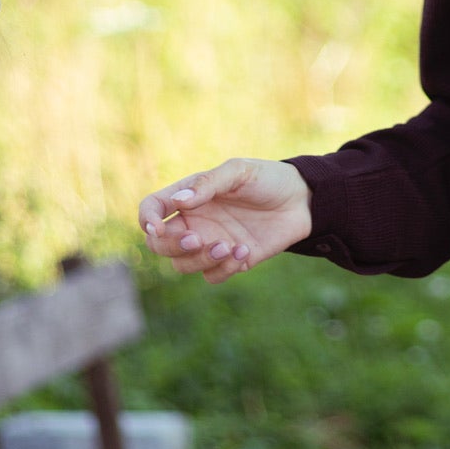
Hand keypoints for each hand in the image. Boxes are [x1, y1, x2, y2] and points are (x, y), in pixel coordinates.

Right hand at [138, 158, 311, 285]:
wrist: (302, 201)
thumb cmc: (267, 179)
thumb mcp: (239, 172)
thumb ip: (207, 184)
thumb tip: (178, 202)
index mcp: (188, 197)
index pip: (152, 209)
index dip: (147, 220)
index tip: (159, 227)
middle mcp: (194, 222)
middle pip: (159, 245)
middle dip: (172, 246)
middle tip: (198, 239)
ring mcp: (210, 244)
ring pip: (182, 265)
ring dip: (201, 260)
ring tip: (228, 246)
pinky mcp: (230, 261)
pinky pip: (212, 276)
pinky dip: (224, 268)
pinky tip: (245, 251)